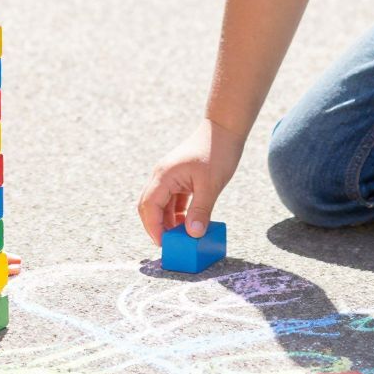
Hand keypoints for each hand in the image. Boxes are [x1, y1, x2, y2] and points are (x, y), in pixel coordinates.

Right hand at [138, 119, 241, 246]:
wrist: (224, 129)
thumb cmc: (217, 152)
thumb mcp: (210, 185)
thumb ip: (200, 211)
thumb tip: (192, 234)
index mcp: (164, 176)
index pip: (149, 206)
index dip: (153, 227)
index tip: (164, 244)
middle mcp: (162, 176)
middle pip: (149, 206)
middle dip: (156, 226)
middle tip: (170, 244)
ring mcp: (170, 176)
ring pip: (160, 204)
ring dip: (168, 221)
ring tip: (182, 237)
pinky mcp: (179, 178)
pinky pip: (172, 200)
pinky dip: (177, 213)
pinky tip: (188, 223)